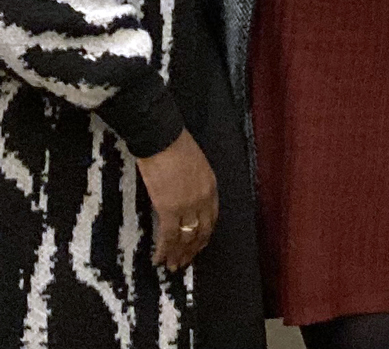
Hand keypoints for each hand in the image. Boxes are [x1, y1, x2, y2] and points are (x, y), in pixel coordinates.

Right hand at [135, 129, 217, 270]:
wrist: (162, 140)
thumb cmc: (176, 147)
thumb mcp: (196, 166)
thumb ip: (195, 185)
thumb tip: (186, 198)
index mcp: (211, 187)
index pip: (212, 218)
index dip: (204, 235)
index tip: (197, 246)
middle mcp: (203, 199)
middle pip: (201, 232)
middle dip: (193, 250)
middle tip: (184, 263)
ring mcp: (188, 205)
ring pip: (186, 237)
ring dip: (179, 255)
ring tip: (172, 267)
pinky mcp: (169, 209)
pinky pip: (168, 236)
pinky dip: (164, 250)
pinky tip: (159, 259)